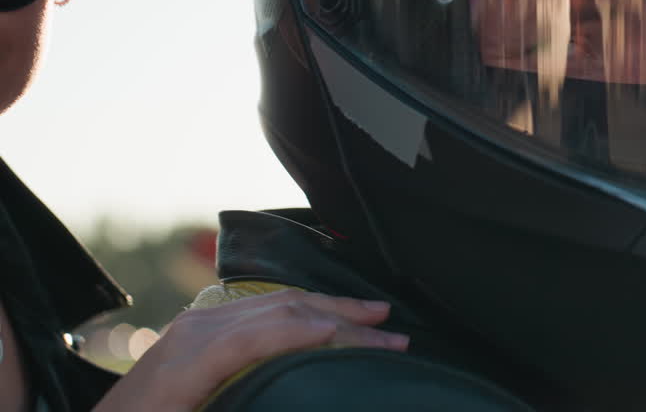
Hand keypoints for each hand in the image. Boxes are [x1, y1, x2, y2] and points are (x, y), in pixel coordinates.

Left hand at [92, 288, 408, 411]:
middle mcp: (197, 327)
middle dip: (345, 317)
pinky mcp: (196, 326)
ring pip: (277, 300)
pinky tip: (326, 314)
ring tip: (374, 313)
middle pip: (286, 307)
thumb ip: (250, 400)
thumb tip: (304, 389)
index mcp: (194, 356)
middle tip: (395, 331)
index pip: (278, 330)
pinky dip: (302, 307)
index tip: (382, 345)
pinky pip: (260, 306)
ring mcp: (196, 321)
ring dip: (330, 306)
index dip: (334, 334)